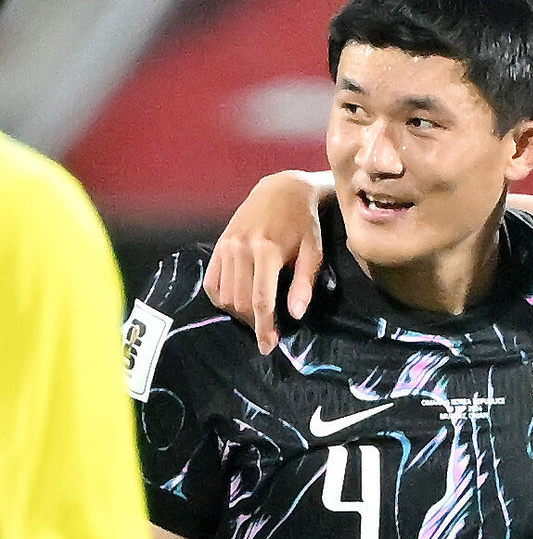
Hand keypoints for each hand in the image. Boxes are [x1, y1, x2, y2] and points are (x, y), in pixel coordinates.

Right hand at [203, 171, 325, 353]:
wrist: (282, 191)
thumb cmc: (304, 224)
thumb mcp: (313, 252)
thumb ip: (303, 284)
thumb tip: (295, 315)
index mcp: (266, 250)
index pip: (261, 301)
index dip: (264, 328)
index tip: (268, 347)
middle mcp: (241, 248)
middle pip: (241, 302)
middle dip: (254, 324)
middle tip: (269, 333)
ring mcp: (226, 246)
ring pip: (225, 296)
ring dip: (239, 314)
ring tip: (257, 317)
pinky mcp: (218, 245)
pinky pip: (212, 283)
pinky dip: (222, 299)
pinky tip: (238, 303)